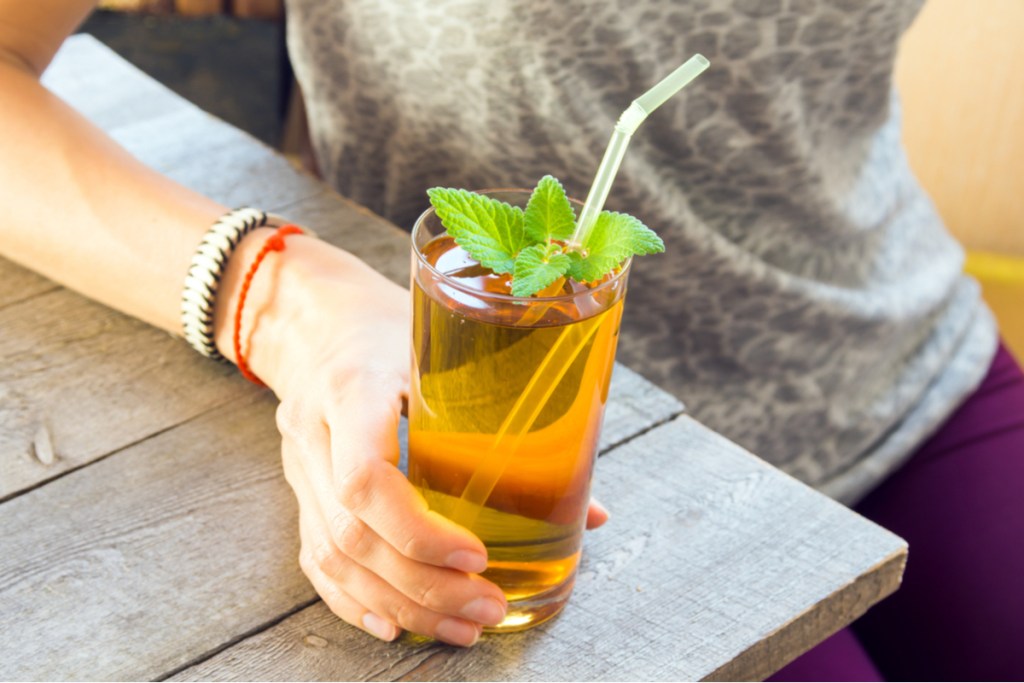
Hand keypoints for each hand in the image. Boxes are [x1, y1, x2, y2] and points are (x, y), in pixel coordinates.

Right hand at [214, 231, 608, 645]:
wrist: (316, 318)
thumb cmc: (393, 326)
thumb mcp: (449, 352)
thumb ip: (512, 422)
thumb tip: (592, 510)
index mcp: (352, 386)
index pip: (365, 476)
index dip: (419, 529)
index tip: (477, 554)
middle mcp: (314, 430)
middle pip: (351, 531)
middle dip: (423, 584)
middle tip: (486, 608)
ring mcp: (299, 464)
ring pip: (333, 555)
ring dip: (400, 602)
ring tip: (460, 628)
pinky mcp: (299, 488)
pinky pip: (316, 557)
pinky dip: (356, 599)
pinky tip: (396, 624)